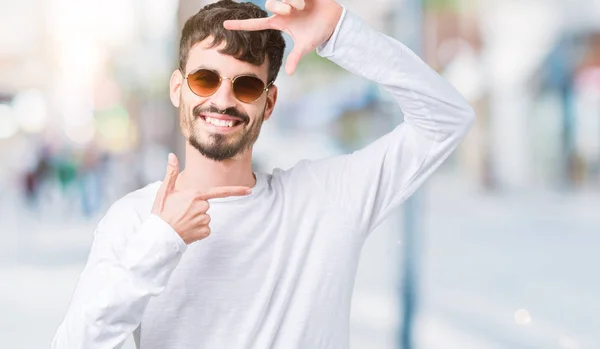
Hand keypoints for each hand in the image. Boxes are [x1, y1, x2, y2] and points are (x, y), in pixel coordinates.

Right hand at [151, 153, 250, 243]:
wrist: (158, 236)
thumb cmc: (161, 212)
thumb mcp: (164, 191)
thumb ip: (171, 172)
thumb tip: (172, 155)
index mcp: (196, 195)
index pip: (220, 192)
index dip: (236, 191)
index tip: (249, 190)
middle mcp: (203, 207)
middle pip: (206, 205)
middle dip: (196, 208)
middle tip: (181, 212)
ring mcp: (204, 220)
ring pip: (205, 217)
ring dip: (196, 219)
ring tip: (182, 221)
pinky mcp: (204, 232)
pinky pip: (205, 229)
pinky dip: (197, 230)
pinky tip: (186, 230)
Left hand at [223, 0, 342, 75]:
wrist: (335, 20)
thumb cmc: (319, 32)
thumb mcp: (305, 46)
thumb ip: (295, 57)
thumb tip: (290, 73)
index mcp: (280, 23)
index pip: (256, 24)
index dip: (241, 25)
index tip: (225, 25)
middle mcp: (283, 10)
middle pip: (270, 4)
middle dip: (280, 6)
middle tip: (291, 11)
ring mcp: (291, 0)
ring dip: (292, 1)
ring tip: (303, 7)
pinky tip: (308, 1)